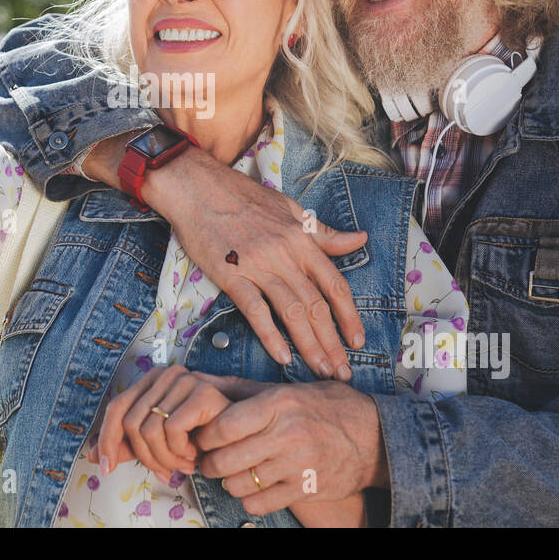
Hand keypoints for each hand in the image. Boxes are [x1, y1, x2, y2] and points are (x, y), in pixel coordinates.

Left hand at [92, 364, 239, 478]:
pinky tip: (195, 454)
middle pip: (131, 423)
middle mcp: (165, 373)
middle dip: (145, 458)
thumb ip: (127, 444)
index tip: (105, 468)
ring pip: (149, 431)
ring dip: (166, 459)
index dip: (106, 440)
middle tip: (165, 472)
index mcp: (151, 379)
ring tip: (184, 464)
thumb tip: (91, 455)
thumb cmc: (200, 436)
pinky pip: (171, 430)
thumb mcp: (157, 441)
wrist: (242, 435)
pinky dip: (180, 452)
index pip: (116, 408)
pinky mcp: (202, 392)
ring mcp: (185, 380)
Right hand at [142, 147, 368, 379]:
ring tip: (320, 369)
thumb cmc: (243, 196)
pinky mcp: (230, 275)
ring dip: (308, 345)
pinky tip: (282, 357)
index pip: (334, 285)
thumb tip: (360, 239)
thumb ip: (323, 233)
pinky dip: (270, 336)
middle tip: (342, 372)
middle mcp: (285, 254)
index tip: (357, 342)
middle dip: (332, 343)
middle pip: (316, 306)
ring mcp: (258, 265)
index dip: (349, 317)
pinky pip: (255, 310)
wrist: (198, 187)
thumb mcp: (290, 209)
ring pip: (292, 312)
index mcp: (302, 239)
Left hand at [192, 379, 386, 517]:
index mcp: (279, 403)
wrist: (374, 437)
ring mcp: (298, 464)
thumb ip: (241, 388)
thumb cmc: (325, 408)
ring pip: (239, 484)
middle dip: (209, 463)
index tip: (203, 438)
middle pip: (225, 460)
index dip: (205, 436)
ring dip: (229, 482)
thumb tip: (199, 380)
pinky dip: (250, 499)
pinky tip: (255, 487)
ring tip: (233, 473)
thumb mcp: (286, 389)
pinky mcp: (306, 489)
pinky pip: (260, 504)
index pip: (223, 426)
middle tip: (209, 460)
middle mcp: (288, 434)